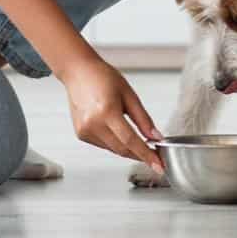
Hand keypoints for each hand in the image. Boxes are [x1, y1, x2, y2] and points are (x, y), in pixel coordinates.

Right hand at [57, 56, 164, 172]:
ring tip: (137, 140)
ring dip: (128, 149)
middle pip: (122, 149)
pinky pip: (104, 145)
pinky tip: (117, 131)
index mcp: (107, 111)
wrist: (78, 72)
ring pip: (114, 149)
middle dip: (140, 155)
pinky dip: (115, 143)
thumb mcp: (129, 94)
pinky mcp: (81, 134)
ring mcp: (85, 131)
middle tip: (154, 155)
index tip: (159, 165)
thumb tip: (156, 137)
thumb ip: (143, 119)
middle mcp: (93, 124)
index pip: (131, 141)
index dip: (147, 155)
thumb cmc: (102, 77)